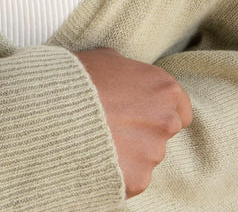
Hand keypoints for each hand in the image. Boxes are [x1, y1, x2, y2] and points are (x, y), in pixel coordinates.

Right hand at [74, 47, 192, 197]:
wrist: (56, 108)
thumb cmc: (80, 77)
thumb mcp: (107, 59)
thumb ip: (128, 71)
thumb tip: (126, 77)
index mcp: (164, 89)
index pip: (182, 109)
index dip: (161, 110)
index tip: (143, 111)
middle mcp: (166, 122)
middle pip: (162, 132)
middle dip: (143, 130)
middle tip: (114, 124)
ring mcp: (153, 153)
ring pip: (146, 156)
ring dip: (128, 150)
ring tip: (99, 138)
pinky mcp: (137, 179)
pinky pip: (131, 176)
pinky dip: (117, 170)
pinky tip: (96, 155)